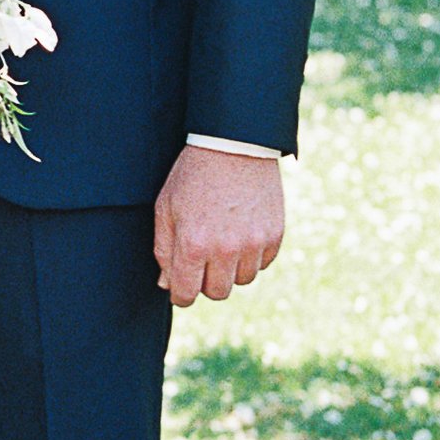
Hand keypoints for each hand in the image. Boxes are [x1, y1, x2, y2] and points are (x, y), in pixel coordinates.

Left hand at [153, 145, 284, 307]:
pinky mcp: (275, 235)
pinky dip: (252, 256)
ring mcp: (254, 243)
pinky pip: (263, 263)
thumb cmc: (192, 176)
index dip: (180, 294)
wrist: (234, 145)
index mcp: (193, 244)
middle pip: (217, 293)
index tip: (180, 287)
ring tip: (223, 241)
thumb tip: (167, 285)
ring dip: (230, 269)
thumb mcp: (166, 208)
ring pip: (242, 280)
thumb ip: (164, 250)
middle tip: (202, 259)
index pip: (186, 293)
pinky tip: (242, 232)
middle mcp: (225, 249)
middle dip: (206, 281)